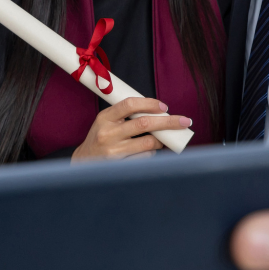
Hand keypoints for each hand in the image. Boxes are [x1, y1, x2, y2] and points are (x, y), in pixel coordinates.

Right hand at [72, 97, 191, 162]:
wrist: (83, 163)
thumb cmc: (100, 138)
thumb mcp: (106, 121)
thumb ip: (126, 115)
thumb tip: (159, 112)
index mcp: (105, 117)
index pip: (130, 104)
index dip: (150, 103)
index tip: (164, 106)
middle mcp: (108, 133)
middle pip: (144, 124)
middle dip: (169, 122)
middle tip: (185, 121)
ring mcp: (113, 151)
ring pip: (148, 143)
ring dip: (161, 141)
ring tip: (163, 140)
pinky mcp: (120, 165)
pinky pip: (144, 158)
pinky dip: (151, 154)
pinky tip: (149, 153)